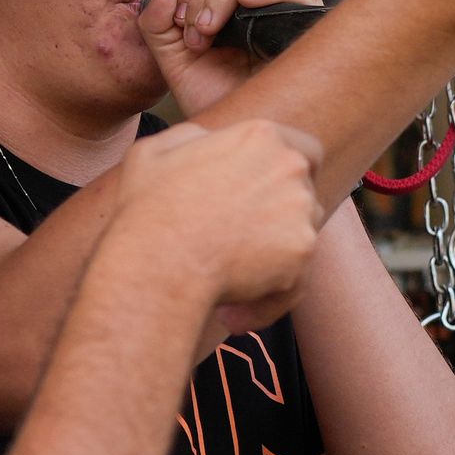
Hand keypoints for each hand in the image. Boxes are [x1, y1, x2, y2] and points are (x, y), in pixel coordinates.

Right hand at [107, 119, 323, 316]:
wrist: (157, 261)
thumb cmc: (148, 208)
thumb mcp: (155, 152)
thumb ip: (193, 140)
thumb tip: (208, 144)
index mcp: (260, 136)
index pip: (306, 150)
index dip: (296, 175)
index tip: (278, 197)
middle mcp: (290, 167)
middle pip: (305, 196)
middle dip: (281, 222)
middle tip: (243, 246)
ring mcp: (300, 209)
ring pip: (301, 240)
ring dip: (273, 264)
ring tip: (228, 289)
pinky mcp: (302, 252)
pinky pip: (293, 283)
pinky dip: (267, 303)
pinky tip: (232, 318)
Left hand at [143, 0, 322, 118]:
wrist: (232, 128)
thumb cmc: (207, 95)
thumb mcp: (169, 56)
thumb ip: (154, 20)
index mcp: (228, 2)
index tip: (179, 23)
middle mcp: (259, 2)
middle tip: (195, 34)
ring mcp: (284, 11)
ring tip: (211, 29)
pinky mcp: (306, 25)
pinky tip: (246, 3)